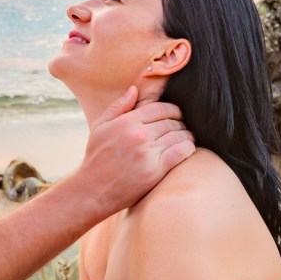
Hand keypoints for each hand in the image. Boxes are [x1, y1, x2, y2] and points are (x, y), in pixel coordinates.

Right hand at [79, 85, 194, 214]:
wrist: (92, 190)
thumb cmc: (96, 158)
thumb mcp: (100, 127)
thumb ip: (118, 106)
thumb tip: (135, 89)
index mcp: (127, 121)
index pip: (160, 108)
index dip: (173, 110)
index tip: (177, 115)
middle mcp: (138, 134)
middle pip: (171, 122)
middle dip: (180, 124)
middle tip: (182, 128)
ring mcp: (147, 153)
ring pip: (178, 136)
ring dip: (186, 136)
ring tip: (187, 138)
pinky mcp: (154, 170)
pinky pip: (180, 152)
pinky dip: (188, 148)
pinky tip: (188, 149)